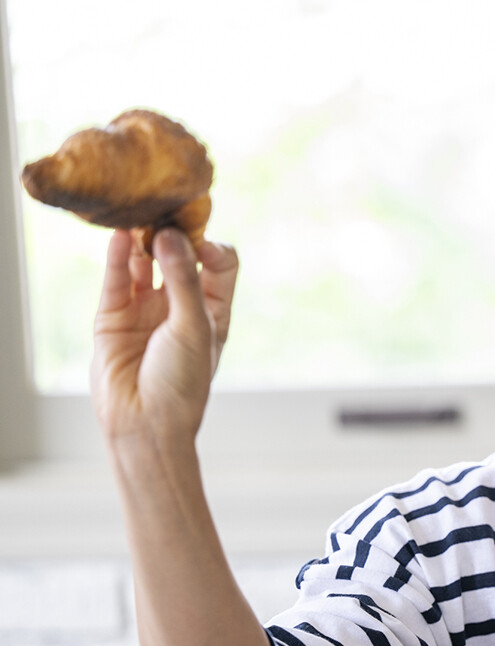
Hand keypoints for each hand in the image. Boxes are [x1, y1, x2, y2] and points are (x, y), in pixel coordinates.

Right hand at [91, 228, 238, 446]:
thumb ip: (183, 279)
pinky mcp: (114, 315)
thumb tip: (171, 234)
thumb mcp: (193, 327)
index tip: (200, 244)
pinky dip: (118, 256)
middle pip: (180, 255)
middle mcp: (180, 304)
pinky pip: (117, 277)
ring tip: (141, 221)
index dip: (211, 247)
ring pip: (145, 261)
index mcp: (213, 309)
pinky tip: (121, 236)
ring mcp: (146, 308)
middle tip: (167, 213)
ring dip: (143, 240)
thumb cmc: (183, 382)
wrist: (145, 423)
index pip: (220, 262)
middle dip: (175, 234)